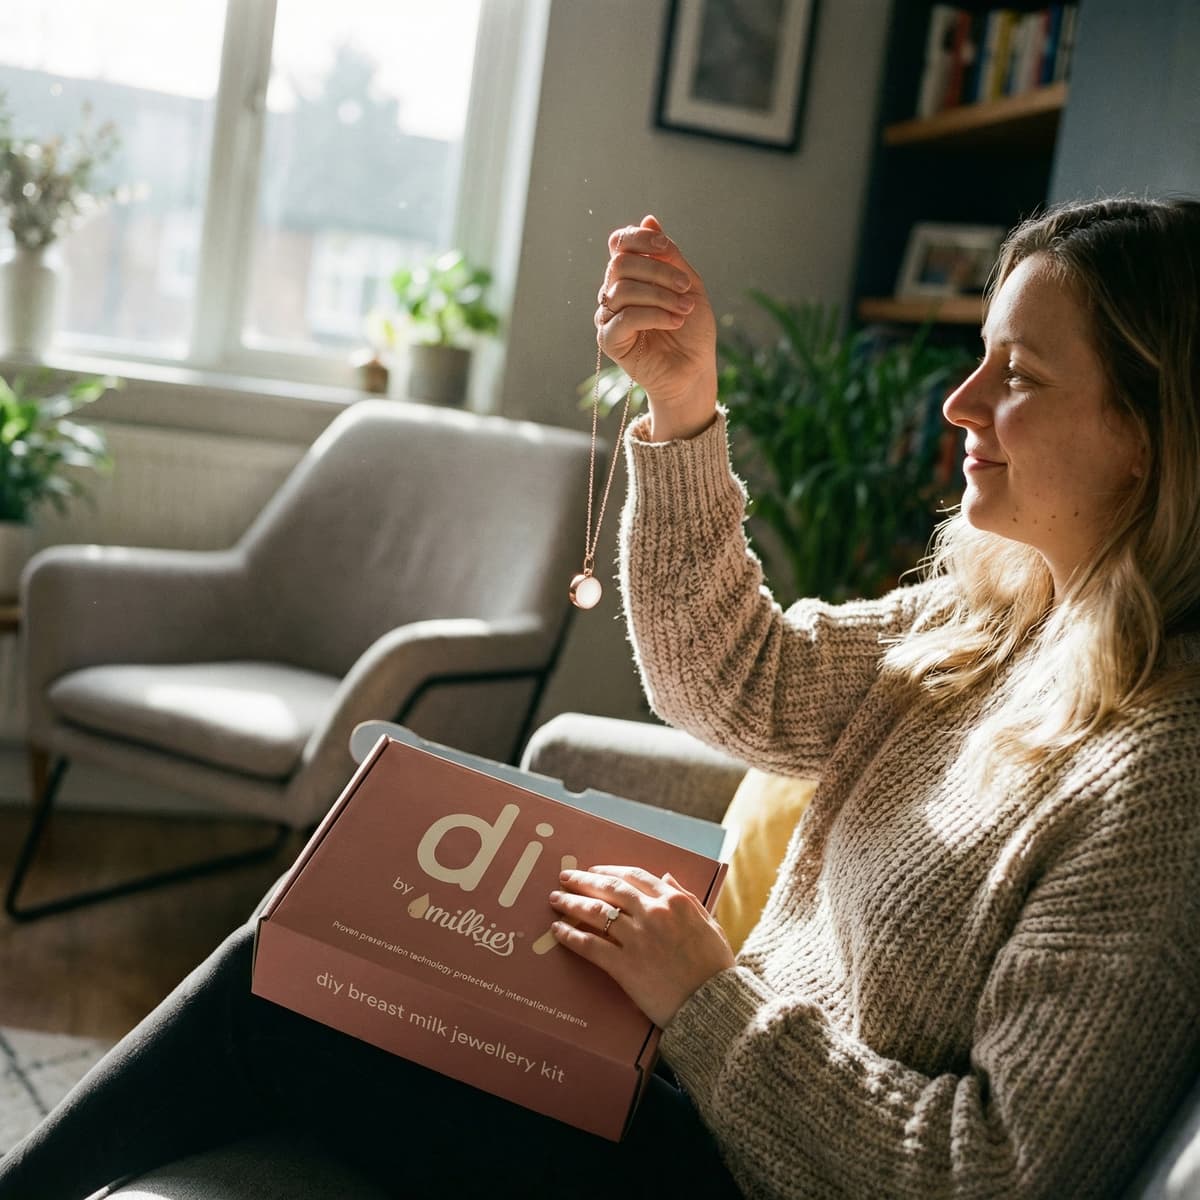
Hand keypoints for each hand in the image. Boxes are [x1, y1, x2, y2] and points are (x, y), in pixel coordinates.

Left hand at [549, 865, 734, 1027]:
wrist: (714, 1005)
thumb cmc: (716, 968)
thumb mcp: (709, 924)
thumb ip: (686, 898)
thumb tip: (666, 877)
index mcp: (675, 902)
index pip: (634, 876)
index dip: (610, 871)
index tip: (594, 870)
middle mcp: (653, 914)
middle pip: (610, 889)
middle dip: (584, 880)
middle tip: (565, 877)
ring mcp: (637, 939)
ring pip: (596, 912)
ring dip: (571, 903)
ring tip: (556, 899)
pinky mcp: (624, 966)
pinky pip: (590, 946)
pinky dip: (571, 936)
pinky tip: (558, 931)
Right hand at [595, 215, 718, 440]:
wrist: (694, 370)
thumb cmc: (692, 329)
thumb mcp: (687, 284)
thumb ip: (669, 255)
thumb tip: (649, 219)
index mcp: (630, 276)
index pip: (620, 244)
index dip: (640, 239)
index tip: (667, 248)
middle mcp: (614, 293)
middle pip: (620, 264)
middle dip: (658, 271)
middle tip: (685, 287)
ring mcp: (608, 317)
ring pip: (622, 289)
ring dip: (660, 295)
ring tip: (684, 310)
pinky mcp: (609, 341)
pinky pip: (625, 317)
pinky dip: (654, 315)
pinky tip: (675, 322)